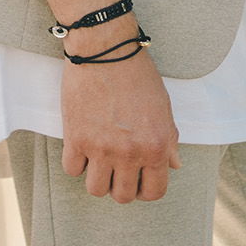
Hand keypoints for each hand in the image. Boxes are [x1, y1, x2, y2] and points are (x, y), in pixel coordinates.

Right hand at [60, 20, 180, 201]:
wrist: (105, 49)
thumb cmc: (137, 74)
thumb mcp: (163, 107)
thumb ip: (168, 140)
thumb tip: (173, 165)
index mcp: (156, 146)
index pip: (154, 192)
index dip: (146, 190)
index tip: (138, 180)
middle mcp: (130, 153)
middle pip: (123, 196)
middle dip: (120, 185)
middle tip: (116, 168)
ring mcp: (101, 148)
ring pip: (96, 189)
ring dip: (97, 178)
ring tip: (97, 160)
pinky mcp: (75, 138)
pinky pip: (71, 169)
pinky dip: (76, 162)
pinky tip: (81, 146)